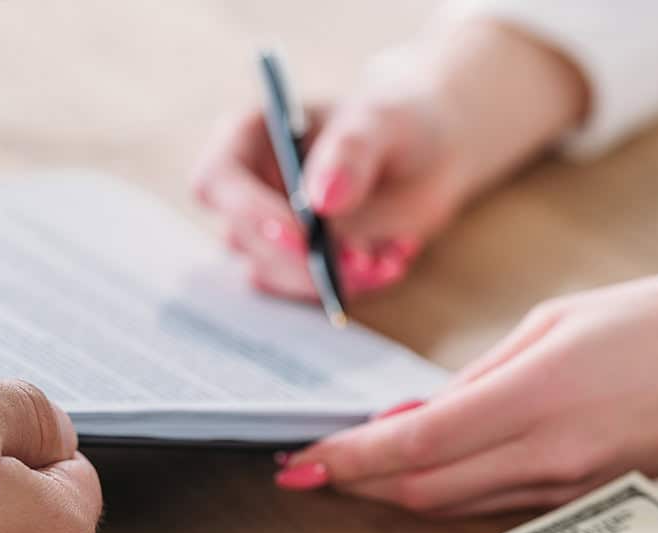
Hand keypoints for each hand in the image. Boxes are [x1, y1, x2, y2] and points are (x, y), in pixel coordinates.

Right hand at [193, 20, 586, 300]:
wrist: (438, 144)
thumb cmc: (412, 115)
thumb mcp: (390, 118)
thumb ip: (353, 150)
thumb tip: (316, 198)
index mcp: (252, 137)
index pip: (218, 182)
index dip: (250, 214)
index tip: (304, 237)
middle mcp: (254, 187)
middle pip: (241, 241)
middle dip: (300, 264)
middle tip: (361, 266)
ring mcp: (275, 229)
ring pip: (273, 276)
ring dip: (328, 283)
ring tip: (386, 260)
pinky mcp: (307, 264)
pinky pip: (311, 292)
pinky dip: (347, 291)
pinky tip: (387, 265)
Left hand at [274, 274, 657, 514]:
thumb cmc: (652, 324)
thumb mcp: (552, 325)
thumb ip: (476, 379)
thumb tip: (416, 417)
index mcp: (533, 397)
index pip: (415, 442)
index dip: (351, 457)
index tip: (303, 463)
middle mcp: (546, 455)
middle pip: (421, 487)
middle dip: (356, 481)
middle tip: (309, 470)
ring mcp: (565, 487)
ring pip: (451, 504)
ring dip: (391, 490)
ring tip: (348, 470)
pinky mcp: (579, 500)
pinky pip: (491, 504)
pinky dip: (443, 490)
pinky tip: (417, 472)